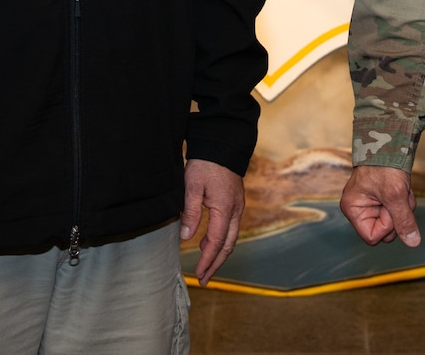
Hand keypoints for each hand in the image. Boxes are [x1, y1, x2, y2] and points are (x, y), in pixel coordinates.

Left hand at [180, 159, 245, 283]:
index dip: (207, 260)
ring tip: (205, 266)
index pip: (217, 242)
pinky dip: (221, 240)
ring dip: (218, 254)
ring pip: (231, 238)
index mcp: (225, 209)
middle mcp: (236, 210)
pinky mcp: (235, 202)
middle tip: (204, 279)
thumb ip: (190, 213)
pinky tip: (208, 243)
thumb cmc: (206, 163)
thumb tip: (186, 237)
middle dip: (216, 264)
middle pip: (228, 245)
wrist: (222, 144)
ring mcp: (238, 206)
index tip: (199, 275)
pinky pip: (230, 228)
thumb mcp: (192, 186)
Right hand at [338, 165, 421, 248]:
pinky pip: (395, 210)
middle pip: (384, 231)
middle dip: (397, 216)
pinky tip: (403, 188)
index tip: (392, 208)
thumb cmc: (385, 164)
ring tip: (402, 190)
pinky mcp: (380, 198)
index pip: (372, 237)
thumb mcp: (396, 195)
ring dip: (403, 207)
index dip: (387, 226)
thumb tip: (413, 242)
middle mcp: (358, 208)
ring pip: (393, 221)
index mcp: (352, 209)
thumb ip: (403, 220)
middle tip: (399, 197)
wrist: (389, 141)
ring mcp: (369, 203)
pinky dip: (403, 201)